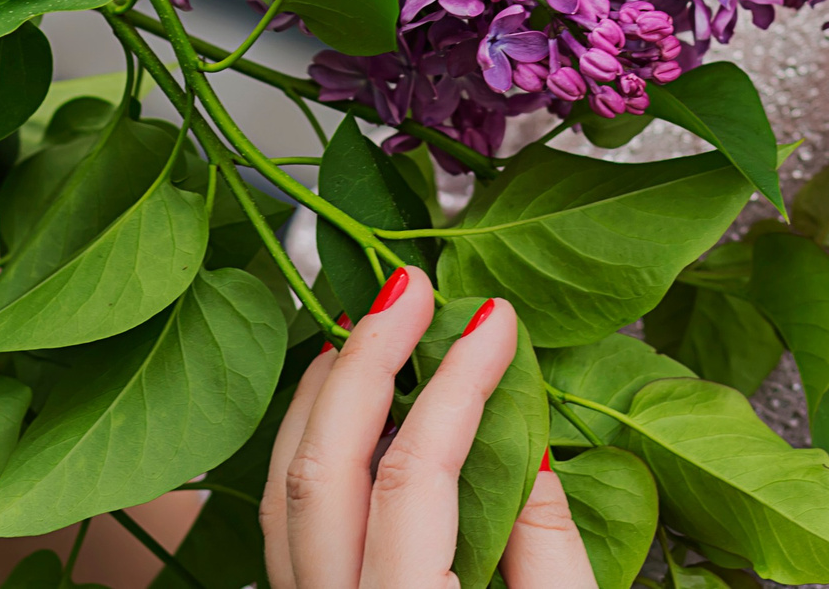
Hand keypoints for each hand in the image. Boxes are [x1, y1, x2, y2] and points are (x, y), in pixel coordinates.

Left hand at [264, 269, 593, 588]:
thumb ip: (544, 539)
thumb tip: (526, 435)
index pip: (413, 474)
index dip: (457, 385)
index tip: (496, 323)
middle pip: (324, 465)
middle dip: (367, 360)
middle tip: (413, 289)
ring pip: (285, 484)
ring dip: (327, 391)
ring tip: (374, 323)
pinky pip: (284, 514)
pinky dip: (311, 441)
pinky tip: (345, 401)